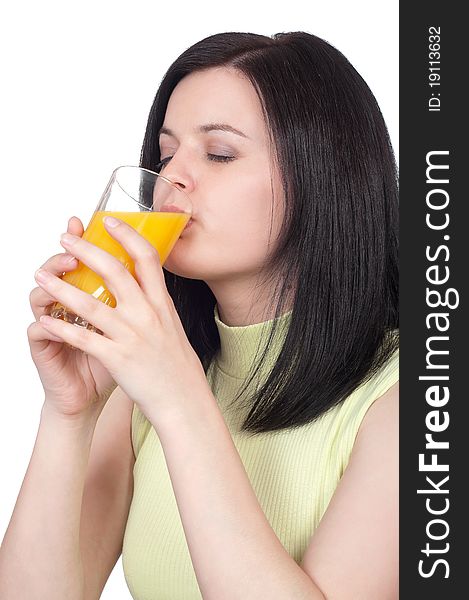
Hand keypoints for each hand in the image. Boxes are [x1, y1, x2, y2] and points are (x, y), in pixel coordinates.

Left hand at [34, 216, 209, 423]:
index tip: (109, 221)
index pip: (147, 258)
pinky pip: (83, 338)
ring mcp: (132, 336)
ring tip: (42, 276)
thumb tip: (145, 283)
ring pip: (91, 304)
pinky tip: (46, 319)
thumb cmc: (177, 364)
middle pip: (115, 272)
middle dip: (86, 251)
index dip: (127, 235)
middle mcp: (148, 314)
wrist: (184, 398)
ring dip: (62, 287)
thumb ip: (156, 303)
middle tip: (65, 240)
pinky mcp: (117, 358)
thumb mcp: (172, 325)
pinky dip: (62, 328)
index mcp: (162, 303)